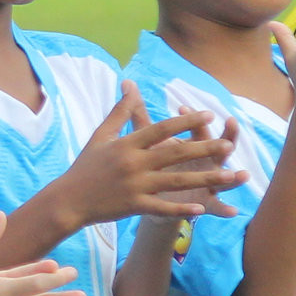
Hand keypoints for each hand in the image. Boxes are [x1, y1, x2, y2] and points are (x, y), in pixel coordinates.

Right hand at [54, 82, 245, 228]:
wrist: (67, 200)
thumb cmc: (84, 166)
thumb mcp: (100, 136)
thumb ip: (119, 112)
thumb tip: (130, 86)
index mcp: (126, 144)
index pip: (161, 129)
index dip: (185, 121)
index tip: (208, 113)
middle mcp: (133, 163)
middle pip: (174, 153)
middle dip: (204, 148)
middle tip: (228, 144)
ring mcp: (134, 186)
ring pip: (176, 181)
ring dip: (205, 178)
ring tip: (228, 175)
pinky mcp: (133, 206)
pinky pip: (162, 207)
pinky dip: (181, 209)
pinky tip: (202, 209)